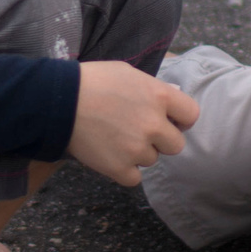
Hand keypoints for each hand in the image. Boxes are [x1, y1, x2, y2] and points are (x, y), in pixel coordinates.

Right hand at [66, 61, 198, 186]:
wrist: (59, 100)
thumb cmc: (92, 81)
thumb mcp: (129, 73)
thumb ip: (153, 88)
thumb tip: (170, 96)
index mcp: (160, 96)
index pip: (191, 115)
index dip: (180, 119)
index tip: (169, 120)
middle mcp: (154, 124)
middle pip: (176, 145)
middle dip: (161, 140)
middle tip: (139, 131)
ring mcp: (137, 148)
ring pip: (151, 160)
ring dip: (138, 153)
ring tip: (115, 137)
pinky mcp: (119, 168)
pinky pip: (134, 178)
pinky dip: (124, 170)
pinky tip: (111, 155)